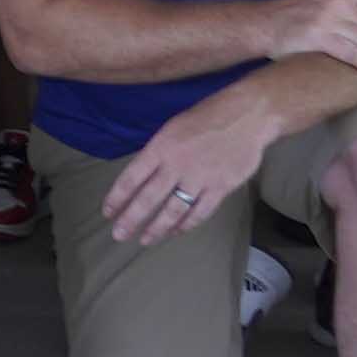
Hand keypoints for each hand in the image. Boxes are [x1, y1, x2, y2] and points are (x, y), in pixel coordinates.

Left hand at [101, 95, 279, 246]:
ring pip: (173, 211)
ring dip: (157, 228)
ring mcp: (199, 179)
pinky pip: (199, 212)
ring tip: (145, 240)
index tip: (108, 212)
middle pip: (148, 199)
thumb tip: (143, 176)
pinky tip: (175, 232)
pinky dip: (186, 225)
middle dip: (131, 219)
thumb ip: (158, 152)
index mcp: (161, 147)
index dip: (117, 197)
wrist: (248, 116)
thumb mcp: (173, 127)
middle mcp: (176, 165)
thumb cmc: (208, 116)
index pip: (132, 177)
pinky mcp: (220, 188)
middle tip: (119, 235)